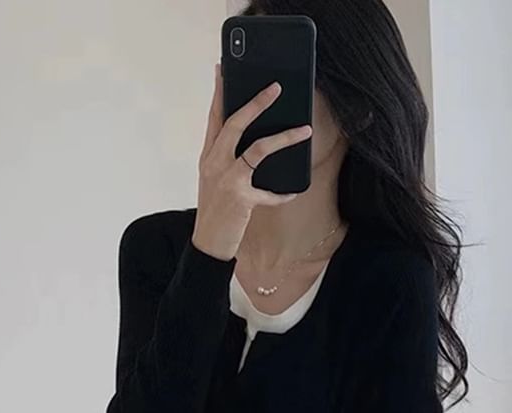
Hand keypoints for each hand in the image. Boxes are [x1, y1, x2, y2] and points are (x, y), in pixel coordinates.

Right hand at [192, 63, 312, 260]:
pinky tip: (292, 193)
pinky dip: (282, 193)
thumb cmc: (216, 211)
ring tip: (304, 130)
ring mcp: (227, 180)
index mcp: (208, 156)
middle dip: (256, 103)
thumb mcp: (215, 180)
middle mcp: (214, 163)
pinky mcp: (241, 198)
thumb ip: (228, 159)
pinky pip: (268, 191)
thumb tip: (253, 142)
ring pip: (257, 148)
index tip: (224, 70)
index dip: (219, 93)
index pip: (214, 118)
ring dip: (284, 138)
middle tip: (276, 87)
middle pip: (234, 124)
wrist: (207, 244)